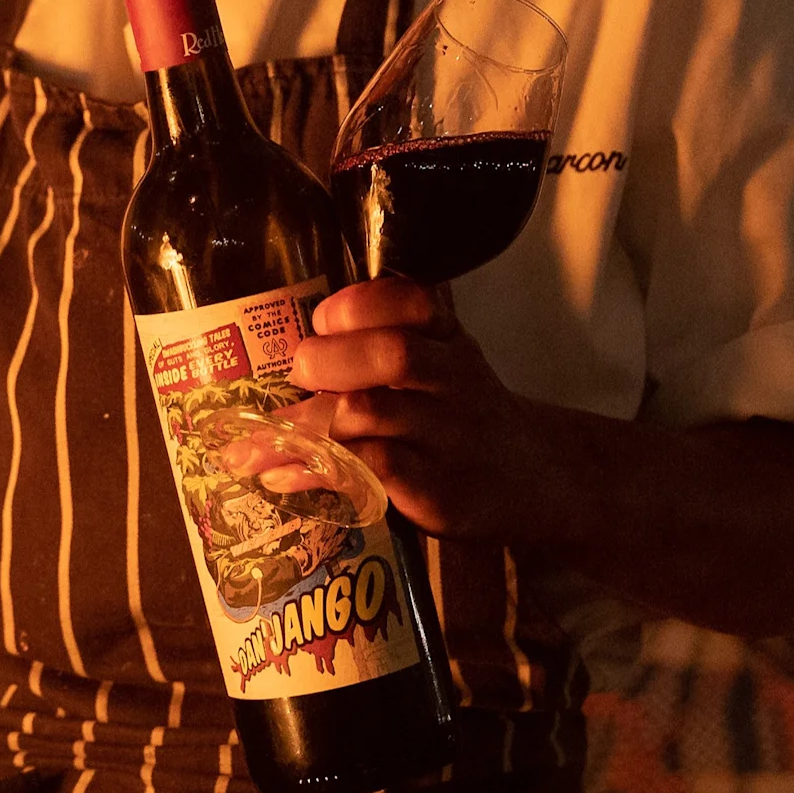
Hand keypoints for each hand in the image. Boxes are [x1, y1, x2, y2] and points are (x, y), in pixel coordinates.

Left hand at [286, 279, 593, 549]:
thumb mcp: (444, 363)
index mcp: (448, 340)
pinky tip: (284, 477)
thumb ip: (383, 344)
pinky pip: (371, 470)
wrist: (537, 481)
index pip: (410, 301)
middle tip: (298, 375)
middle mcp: (453, 381)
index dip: (357, 306)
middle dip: (328, 359)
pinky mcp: (439, 491)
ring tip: (257, 444)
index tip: (323, 322)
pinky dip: (318, 469)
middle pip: (392, 353)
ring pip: (369, 414)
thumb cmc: (462, 416)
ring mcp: (448, 437)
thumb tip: (290, 354)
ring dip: (303, 424)